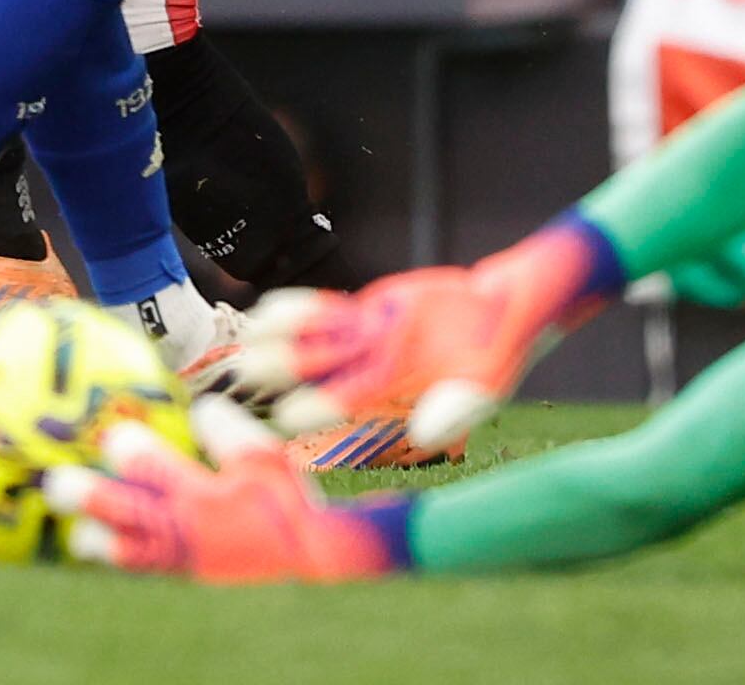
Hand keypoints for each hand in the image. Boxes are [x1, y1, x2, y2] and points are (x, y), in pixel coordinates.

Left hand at [44, 405, 398, 582]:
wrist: (312, 559)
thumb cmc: (287, 503)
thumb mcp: (267, 459)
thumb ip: (231, 434)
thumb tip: (202, 407)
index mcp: (206, 499)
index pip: (158, 472)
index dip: (131, 453)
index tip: (110, 433)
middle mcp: (189, 532)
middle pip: (131, 516)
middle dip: (92, 500)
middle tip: (56, 486)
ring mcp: (188, 560)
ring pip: (132, 554)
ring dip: (102, 541)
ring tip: (79, 535)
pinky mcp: (193, 576)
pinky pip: (149, 569)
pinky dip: (126, 558)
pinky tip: (112, 550)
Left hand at [228, 227, 605, 450]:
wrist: (503, 310)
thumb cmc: (499, 354)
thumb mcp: (487, 384)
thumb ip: (458, 408)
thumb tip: (426, 434)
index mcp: (397, 395)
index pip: (348, 404)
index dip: (316, 409)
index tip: (285, 416)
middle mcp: (374, 371)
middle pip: (318, 374)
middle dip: (282, 376)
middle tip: (242, 376)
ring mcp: (368, 341)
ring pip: (316, 342)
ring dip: (280, 344)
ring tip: (245, 340)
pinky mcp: (372, 312)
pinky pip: (329, 312)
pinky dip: (300, 311)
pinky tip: (268, 310)